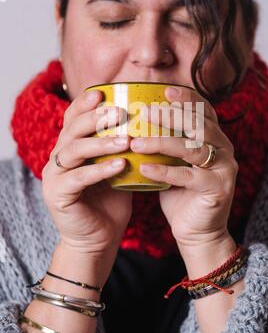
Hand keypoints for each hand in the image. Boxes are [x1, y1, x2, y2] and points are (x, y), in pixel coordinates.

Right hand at [42, 89, 131, 254]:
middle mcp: (58, 158)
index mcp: (70, 148)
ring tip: (125, 140)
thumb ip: (122, 146)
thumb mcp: (118, 167)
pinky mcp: (58, 195)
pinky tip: (120, 165)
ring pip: (73, 150)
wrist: (99, 238)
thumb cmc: (111, 200)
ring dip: (100, 142)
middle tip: (118, 112)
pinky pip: (79, 177)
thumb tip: (147, 121)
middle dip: (95, 118)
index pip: (72, 119)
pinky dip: (100, 169)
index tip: (103, 93)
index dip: (84, 104)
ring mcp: (55, 176)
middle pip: (71, 130)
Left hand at [130, 86, 238, 251]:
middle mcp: (224, 149)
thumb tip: (136, 121)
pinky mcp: (217, 189)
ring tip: (136, 142)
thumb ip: (165, 143)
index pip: (204, 111)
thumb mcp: (173, 162)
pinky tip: (144, 168)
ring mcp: (224, 168)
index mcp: (215, 139)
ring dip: (162, 142)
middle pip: (198, 125)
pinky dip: (165, 171)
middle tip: (144, 111)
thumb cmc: (181, 193)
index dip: (187, 99)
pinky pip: (188, 176)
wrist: (198, 231)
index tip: (165, 90)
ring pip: (192, 148)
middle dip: (171, 115)